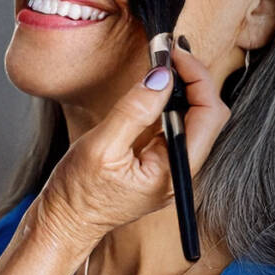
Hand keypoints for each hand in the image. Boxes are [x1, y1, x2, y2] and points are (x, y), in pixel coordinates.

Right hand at [36, 45, 230, 247]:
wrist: (65, 222)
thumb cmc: (78, 193)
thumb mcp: (101, 147)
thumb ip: (134, 111)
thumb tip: (161, 76)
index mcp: (175, 171)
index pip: (209, 115)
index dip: (197, 77)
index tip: (172, 53)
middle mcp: (181, 170)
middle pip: (208, 114)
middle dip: (193, 77)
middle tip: (166, 52)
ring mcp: (171, 167)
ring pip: (194, 117)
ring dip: (181, 86)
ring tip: (161, 61)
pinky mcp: (158, 161)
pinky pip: (174, 124)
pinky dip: (168, 100)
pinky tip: (152, 86)